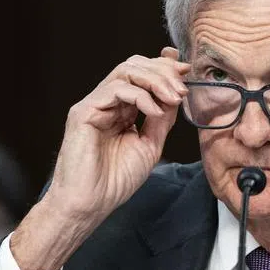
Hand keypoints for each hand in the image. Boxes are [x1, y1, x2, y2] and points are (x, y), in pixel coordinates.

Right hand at [11, 48, 189, 269]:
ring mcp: (94, 105)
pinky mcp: (84, 112)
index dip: (163, 68)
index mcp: (120, 109)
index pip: (141, 75)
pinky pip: (115, 89)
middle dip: (162, 71)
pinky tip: (154, 111)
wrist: (91, 203)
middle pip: (133, 66)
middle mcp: (106, 102)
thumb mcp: (150, 144)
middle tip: (181, 87)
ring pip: (125, 71)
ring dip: (155, 80)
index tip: (185, 70)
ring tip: (173, 97)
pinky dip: (140, 96)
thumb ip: (161, 119)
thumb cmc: (115, 181)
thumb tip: (176, 94)